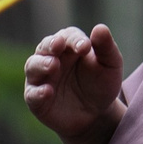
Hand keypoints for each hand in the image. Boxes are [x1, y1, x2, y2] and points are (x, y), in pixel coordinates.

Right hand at [23, 24, 124, 142]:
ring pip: (32, 66)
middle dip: (50, 45)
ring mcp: (41, 79)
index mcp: (69, 47)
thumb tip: (99, 28)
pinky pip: (32, 94)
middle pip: (44, 46)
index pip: (67, 36)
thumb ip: (106, 47)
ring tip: (52, 65)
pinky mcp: (36, 100)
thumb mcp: (110, 65)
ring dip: (41, 64)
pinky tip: (47, 91)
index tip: (85, 47)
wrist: (96, 115)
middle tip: (58, 45)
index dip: (74, 39)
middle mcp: (52, 59)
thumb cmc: (101, 85)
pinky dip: (37, 92)